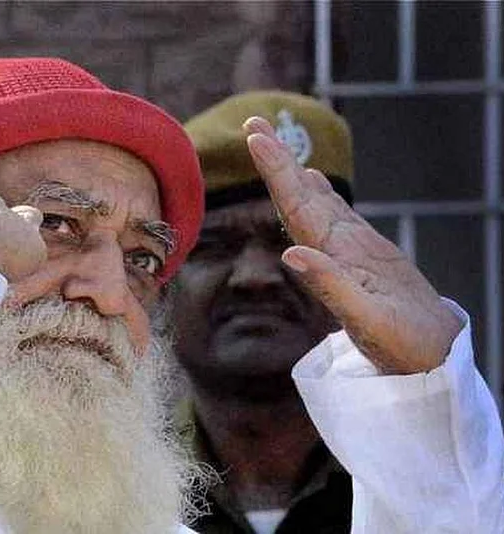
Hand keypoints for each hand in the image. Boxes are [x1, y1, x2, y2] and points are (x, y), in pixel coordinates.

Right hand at [244, 117, 461, 373]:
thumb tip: (289, 252)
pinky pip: (332, 214)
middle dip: (280, 159)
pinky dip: (315, 194)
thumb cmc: (405, 341)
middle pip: (307, 193)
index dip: (277, 171)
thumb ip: (330, 285)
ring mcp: (360, 245)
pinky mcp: (365, 255)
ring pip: (320, 200)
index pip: (302, 204)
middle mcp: (351, 240)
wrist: (444, 349)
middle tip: (255, 123)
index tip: (256, 138)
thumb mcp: (368, 321)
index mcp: (346, 252)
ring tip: (276, 146)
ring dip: (294, 172)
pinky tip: (313, 184)